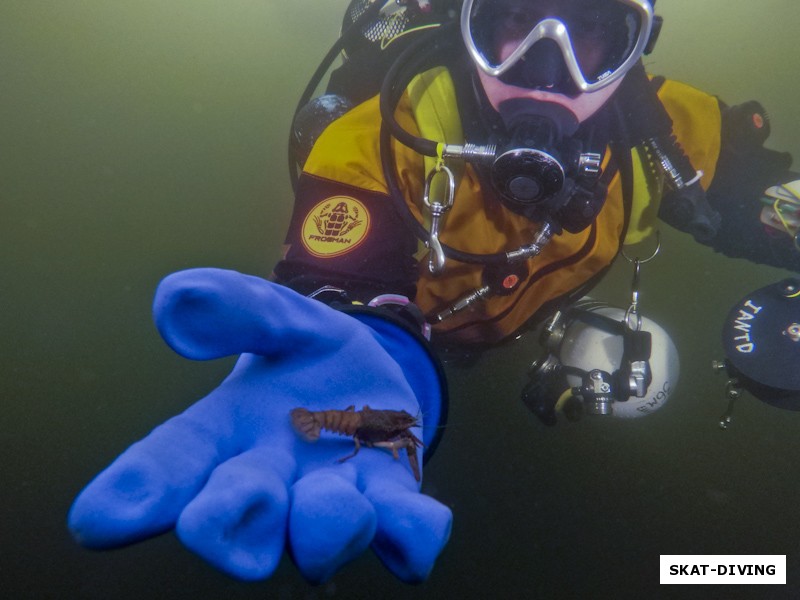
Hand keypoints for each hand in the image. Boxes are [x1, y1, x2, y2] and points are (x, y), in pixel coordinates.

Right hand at [67, 268, 450, 582]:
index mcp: (224, 433)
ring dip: (322, 527)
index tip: (96, 523)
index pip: (169, 463)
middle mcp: (268, 479)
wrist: (369, 376)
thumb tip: (177, 304)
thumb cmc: (304, 355)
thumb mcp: (275, 313)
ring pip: (316, 533)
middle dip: (227, 520)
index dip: (136, 492)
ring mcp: (331, 495)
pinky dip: (412, 536)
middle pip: (232, 515)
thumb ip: (233, 305)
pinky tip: (422, 532)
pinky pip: (403, 530)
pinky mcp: (392, 498)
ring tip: (335, 502)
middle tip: (232, 505)